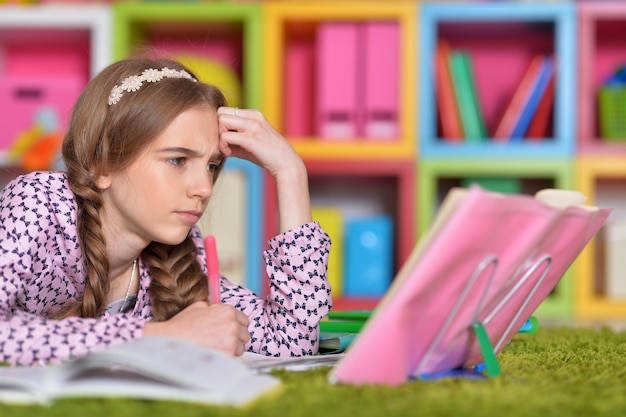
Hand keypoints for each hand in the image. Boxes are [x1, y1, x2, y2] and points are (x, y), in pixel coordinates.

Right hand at [142, 301, 250, 355]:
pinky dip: (226, 358)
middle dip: (236, 337)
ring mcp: (231, 341)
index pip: (244, 320)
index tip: (229, 330)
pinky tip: (214, 355)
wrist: (170, 341)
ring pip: (241, 348)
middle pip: (245, 334)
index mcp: (227, 311)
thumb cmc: (182, 325)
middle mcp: (232, 325)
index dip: (236, 325)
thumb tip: (218, 310)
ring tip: (216, 349)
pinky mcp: (227, 356)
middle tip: (222, 340)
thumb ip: (213, 308)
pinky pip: (233, 358)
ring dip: (232, 349)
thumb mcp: (198, 307)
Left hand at [217, 107, 311, 231]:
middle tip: (224, 143)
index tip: (227, 139)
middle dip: (218, 128)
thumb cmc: (267, 155)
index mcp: (254, 114)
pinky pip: (226, 136)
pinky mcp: (250, 138)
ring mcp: (252, 126)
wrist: (286, 164)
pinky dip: (223, 146)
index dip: (221, 125)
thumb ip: (234, 138)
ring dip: (219, 137)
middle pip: (221, 112)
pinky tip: (230, 153)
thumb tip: (216, 141)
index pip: (226, 111)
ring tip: (227, 149)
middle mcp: (253, 116)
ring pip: (221, 121)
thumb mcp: (251, 141)